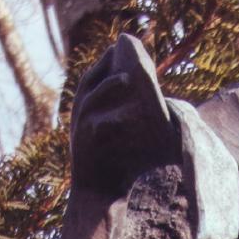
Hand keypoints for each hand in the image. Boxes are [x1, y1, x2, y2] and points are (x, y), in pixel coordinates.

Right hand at [69, 35, 179, 194]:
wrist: (101, 194)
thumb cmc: (118, 163)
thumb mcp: (127, 133)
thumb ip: (134, 112)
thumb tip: (159, 98)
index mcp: (88, 107)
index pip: (95, 75)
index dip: (107, 59)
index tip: (123, 45)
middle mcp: (79, 114)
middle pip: (89, 80)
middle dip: (105, 65)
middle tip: (122, 51)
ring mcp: (79, 129)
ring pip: (89, 100)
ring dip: (107, 88)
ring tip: (127, 80)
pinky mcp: (83, 145)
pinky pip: (95, 127)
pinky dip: (110, 120)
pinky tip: (127, 116)